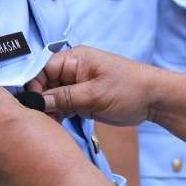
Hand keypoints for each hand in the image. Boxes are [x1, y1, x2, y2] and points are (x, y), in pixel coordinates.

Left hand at [0, 87, 87, 185]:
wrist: (62, 184)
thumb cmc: (60, 150)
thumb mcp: (45, 119)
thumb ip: (24, 112)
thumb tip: (18, 113)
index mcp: (6, 115)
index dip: (4, 98)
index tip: (12, 105)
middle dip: (2, 121)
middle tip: (21, 131)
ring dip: (1, 142)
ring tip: (23, 152)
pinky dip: (2, 161)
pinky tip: (20, 166)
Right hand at [31, 46, 160, 125]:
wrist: (154, 100)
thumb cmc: (129, 89)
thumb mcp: (94, 95)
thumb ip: (64, 97)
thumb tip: (35, 101)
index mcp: (75, 59)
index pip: (42, 69)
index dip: (33, 86)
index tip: (31, 106)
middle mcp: (73, 70)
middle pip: (44, 84)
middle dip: (40, 101)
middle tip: (39, 120)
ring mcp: (77, 85)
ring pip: (52, 97)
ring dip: (48, 111)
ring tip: (48, 125)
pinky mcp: (82, 99)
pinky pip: (62, 105)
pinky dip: (58, 115)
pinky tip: (57, 126)